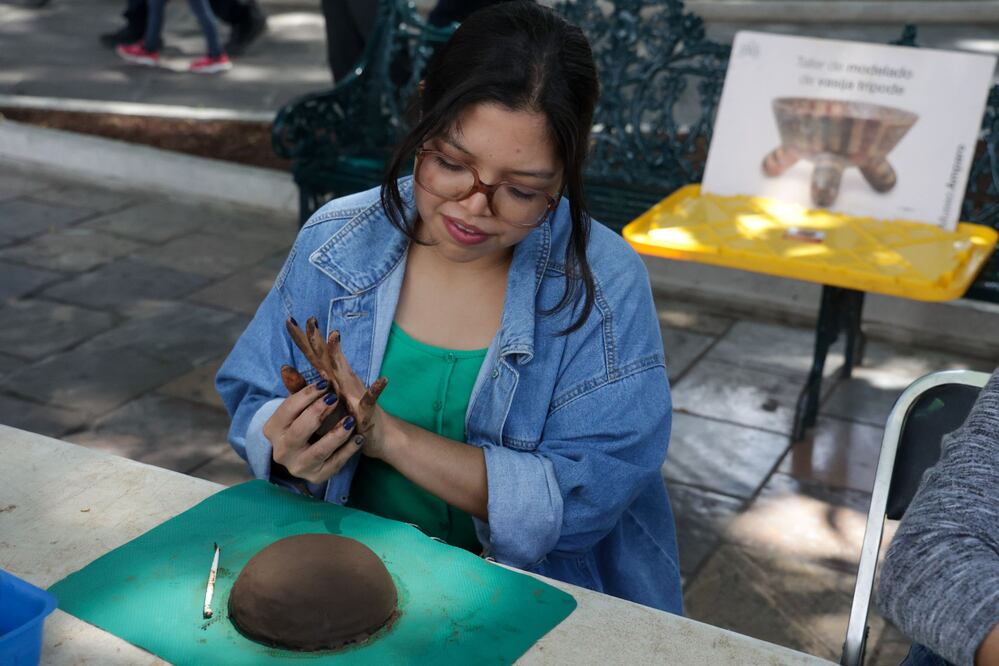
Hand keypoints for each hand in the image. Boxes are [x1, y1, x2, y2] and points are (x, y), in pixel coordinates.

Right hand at [262, 379, 361, 483]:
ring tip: (351, 421)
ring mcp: (298, 467)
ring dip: (336, 435)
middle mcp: (281, 451)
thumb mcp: (300, 406)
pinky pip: (335, 464)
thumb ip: (296, 388)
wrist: (308, 453)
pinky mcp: (317, 477)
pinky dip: (348, 450)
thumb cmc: (304, 422)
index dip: (306, 395)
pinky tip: (359, 438)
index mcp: (273, 430)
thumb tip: (287, 368)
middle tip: (335, 399)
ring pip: (317, 451)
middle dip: (318, 413)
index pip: (287, 410)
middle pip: (298, 431)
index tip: (325, 384)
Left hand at [284, 317, 389, 457]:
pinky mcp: (366, 410)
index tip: (289, 319)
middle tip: (310, 320)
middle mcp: (341, 380)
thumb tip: (284, 367)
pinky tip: (382, 381)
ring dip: (339, 355)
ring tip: (334, 336)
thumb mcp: (318, 402)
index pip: (313, 356)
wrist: (375, 434)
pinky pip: (370, 400)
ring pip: (345, 372)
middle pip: (326, 358)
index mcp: (329, 379)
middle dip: (317, 339)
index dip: (301, 339)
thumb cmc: (344, 417)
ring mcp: (354, 393)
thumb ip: (301, 386)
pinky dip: (376, 391)